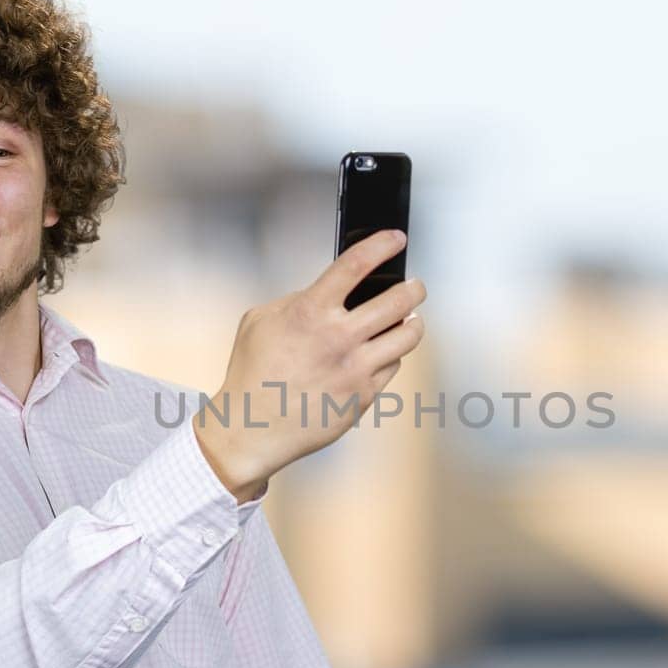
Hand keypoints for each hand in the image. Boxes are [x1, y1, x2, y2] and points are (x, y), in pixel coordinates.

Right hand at [193, 230, 426, 500]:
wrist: (251, 428)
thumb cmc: (252, 373)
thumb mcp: (260, 321)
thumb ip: (296, 300)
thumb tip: (326, 292)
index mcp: (310, 311)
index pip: (357, 265)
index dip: (382, 245)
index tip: (396, 239)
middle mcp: (339, 338)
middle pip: (398, 301)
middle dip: (414, 288)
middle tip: (416, 285)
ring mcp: (356, 369)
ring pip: (407, 336)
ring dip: (414, 322)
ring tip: (412, 318)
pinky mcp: (364, 396)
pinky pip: (392, 367)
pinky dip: (392, 355)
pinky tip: (385, 351)